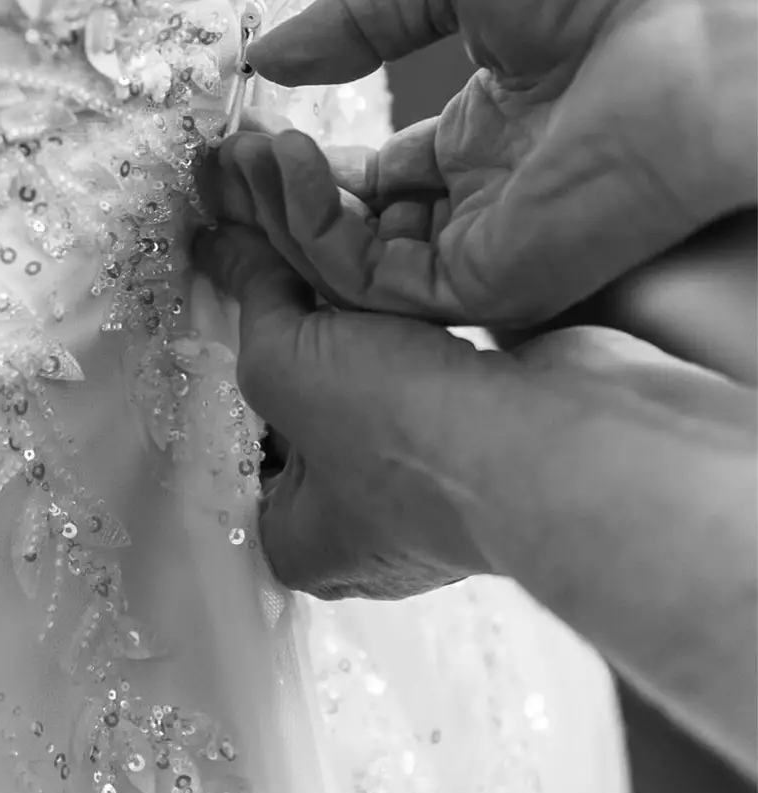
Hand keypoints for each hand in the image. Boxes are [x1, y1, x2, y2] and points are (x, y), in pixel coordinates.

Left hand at [192, 225, 499, 598]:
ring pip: (373, 389)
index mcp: (302, 545)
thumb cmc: (409, 436)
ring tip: (345, 270)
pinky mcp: (497, 437)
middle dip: (300, 349)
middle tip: (282, 279)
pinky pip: (434, 372)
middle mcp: (369, 533)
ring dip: (363, 329)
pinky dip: (419, 328)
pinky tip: (407, 284)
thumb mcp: (286, 361)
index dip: (225, 385)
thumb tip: (228, 247)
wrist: (567, 439)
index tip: (225, 321)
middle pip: (303, 420)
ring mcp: (442, 488)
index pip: (235, 461)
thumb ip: (255, 302)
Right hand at [214, 0, 757, 326]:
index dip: (301, 162)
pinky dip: (317, 238)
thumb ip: (362, 16)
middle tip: (213, 162)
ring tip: (242, 158)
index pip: (376, 178)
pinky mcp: (499, 280)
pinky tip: (290, 169)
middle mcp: (494, 203)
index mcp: (501, 136)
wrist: (731, 7)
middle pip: (352, 232)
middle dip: (273, 201)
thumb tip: (267, 53)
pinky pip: (379, 285)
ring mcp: (495, 246)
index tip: (238, 132)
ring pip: (352, 268)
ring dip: (282, 217)